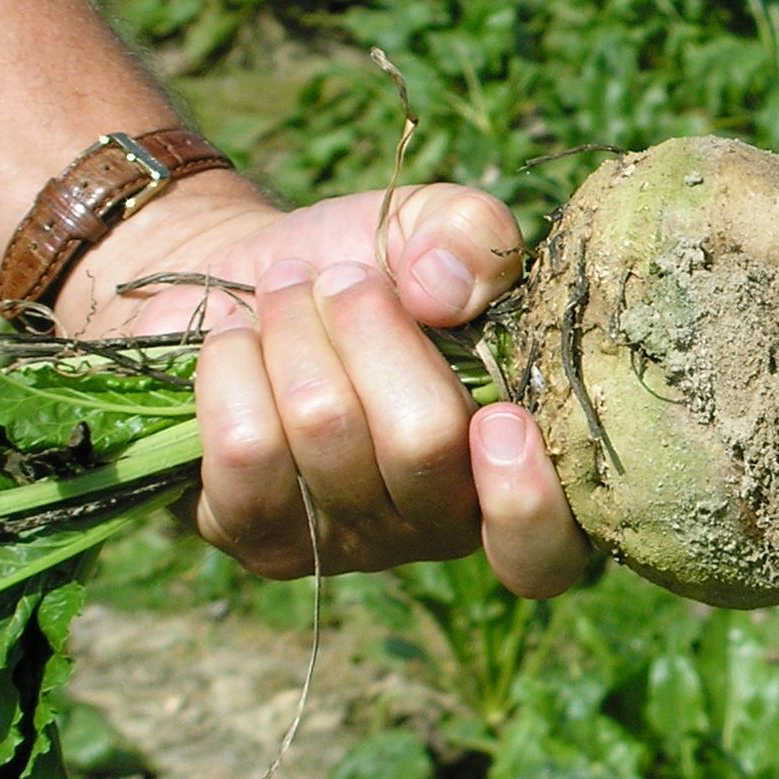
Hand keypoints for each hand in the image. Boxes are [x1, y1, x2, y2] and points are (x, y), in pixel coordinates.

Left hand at [66, 173, 588, 597]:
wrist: (238, 284)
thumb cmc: (359, 266)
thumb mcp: (430, 227)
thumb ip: (472, 231)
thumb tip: (445, 290)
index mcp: (509, 466)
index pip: (545, 551)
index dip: (527, 502)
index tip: (499, 419)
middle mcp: (436, 525)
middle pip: (422, 444)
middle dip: (371, 329)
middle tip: (342, 278)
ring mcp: (346, 542)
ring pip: (326, 431)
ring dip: (295, 330)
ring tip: (284, 291)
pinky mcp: (257, 537)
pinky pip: (243, 451)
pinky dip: (233, 367)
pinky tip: (236, 341)